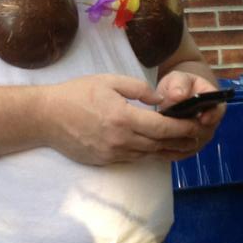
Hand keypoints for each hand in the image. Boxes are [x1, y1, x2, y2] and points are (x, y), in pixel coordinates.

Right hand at [41, 74, 204, 165]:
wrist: (46, 117)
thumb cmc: (76, 94)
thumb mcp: (109, 81)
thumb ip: (138, 89)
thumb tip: (160, 100)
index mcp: (123, 117)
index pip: (163, 128)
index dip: (183, 128)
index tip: (197, 124)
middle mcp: (120, 140)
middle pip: (160, 145)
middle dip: (180, 141)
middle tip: (196, 135)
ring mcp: (112, 153)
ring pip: (148, 155)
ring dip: (166, 149)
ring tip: (182, 142)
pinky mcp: (104, 161)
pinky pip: (132, 158)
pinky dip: (146, 153)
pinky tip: (154, 146)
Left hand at [155, 70, 226, 159]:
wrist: (174, 96)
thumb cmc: (179, 86)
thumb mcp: (179, 79)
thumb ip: (179, 84)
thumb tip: (178, 95)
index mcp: (213, 104)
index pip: (218, 112)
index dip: (211, 116)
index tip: (202, 118)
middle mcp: (210, 124)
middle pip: (203, 132)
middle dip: (186, 131)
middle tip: (167, 127)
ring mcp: (199, 138)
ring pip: (190, 146)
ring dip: (174, 142)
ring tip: (157, 135)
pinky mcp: (188, 149)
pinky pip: (180, 154)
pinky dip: (167, 150)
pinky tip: (155, 145)